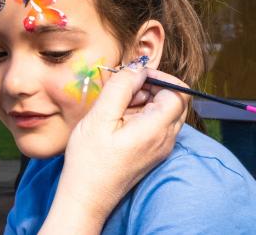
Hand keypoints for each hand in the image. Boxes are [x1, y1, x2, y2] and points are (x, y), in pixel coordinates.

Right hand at [39, 68, 187, 233]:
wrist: (86, 196)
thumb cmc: (89, 160)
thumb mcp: (99, 118)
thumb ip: (120, 89)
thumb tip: (136, 69)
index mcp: (156, 129)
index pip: (179, 92)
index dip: (159, 77)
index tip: (135, 76)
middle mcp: (165, 139)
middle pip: (173, 101)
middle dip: (150, 88)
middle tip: (123, 92)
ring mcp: (159, 148)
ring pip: (163, 112)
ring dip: (143, 102)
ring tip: (116, 108)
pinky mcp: (151, 153)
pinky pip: (154, 125)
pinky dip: (139, 116)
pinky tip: (117, 122)